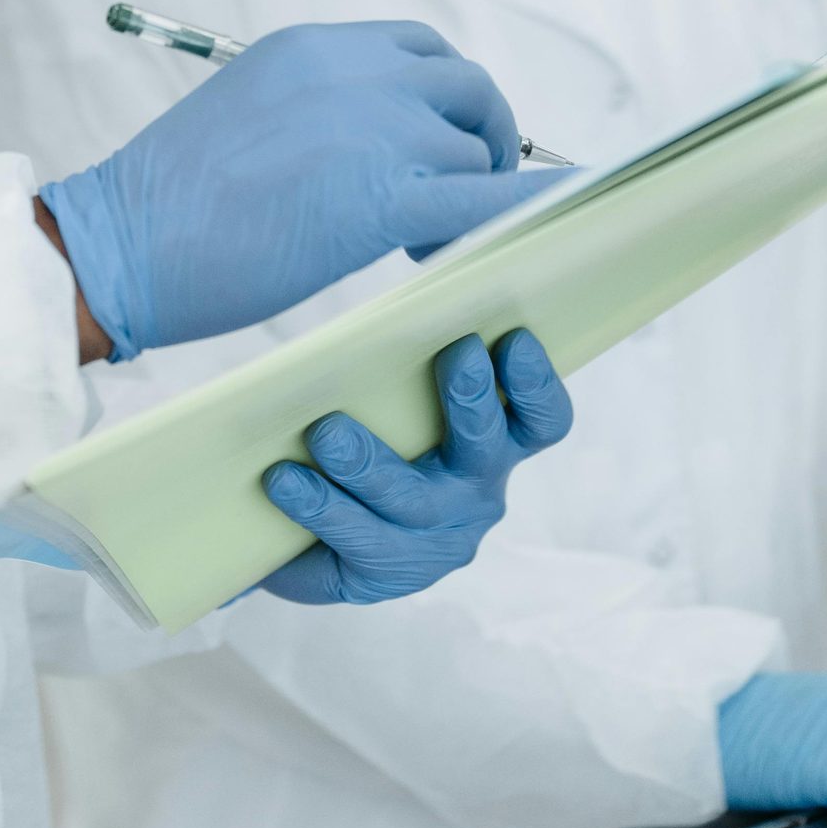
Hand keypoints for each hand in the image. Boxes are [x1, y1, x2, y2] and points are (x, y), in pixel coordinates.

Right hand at [42, 21, 557, 362]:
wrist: (124, 242)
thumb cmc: (167, 202)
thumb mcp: (247, 112)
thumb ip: (315, 111)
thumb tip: (366, 149)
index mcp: (313, 46)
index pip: (416, 49)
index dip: (442, 97)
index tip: (438, 139)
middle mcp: (354, 71)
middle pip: (465, 85)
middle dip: (481, 133)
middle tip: (462, 188)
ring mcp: (375, 129)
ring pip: (473, 151)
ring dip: (469, 194)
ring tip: (422, 243)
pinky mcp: (387, 197)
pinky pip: (486, 201)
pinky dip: (517, 214)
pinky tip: (523, 238)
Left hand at [259, 330, 571, 605]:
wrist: (309, 530)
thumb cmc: (370, 438)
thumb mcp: (399, 394)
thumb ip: (414, 347)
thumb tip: (419, 251)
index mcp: (495, 447)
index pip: (542, 421)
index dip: (536, 385)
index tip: (514, 338)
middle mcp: (475, 495)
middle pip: (486, 451)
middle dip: (472, 400)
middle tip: (457, 354)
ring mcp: (433, 542)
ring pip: (410, 502)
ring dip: (369, 462)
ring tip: (326, 432)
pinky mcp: (383, 576)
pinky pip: (356, 543)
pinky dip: (319, 507)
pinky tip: (284, 480)